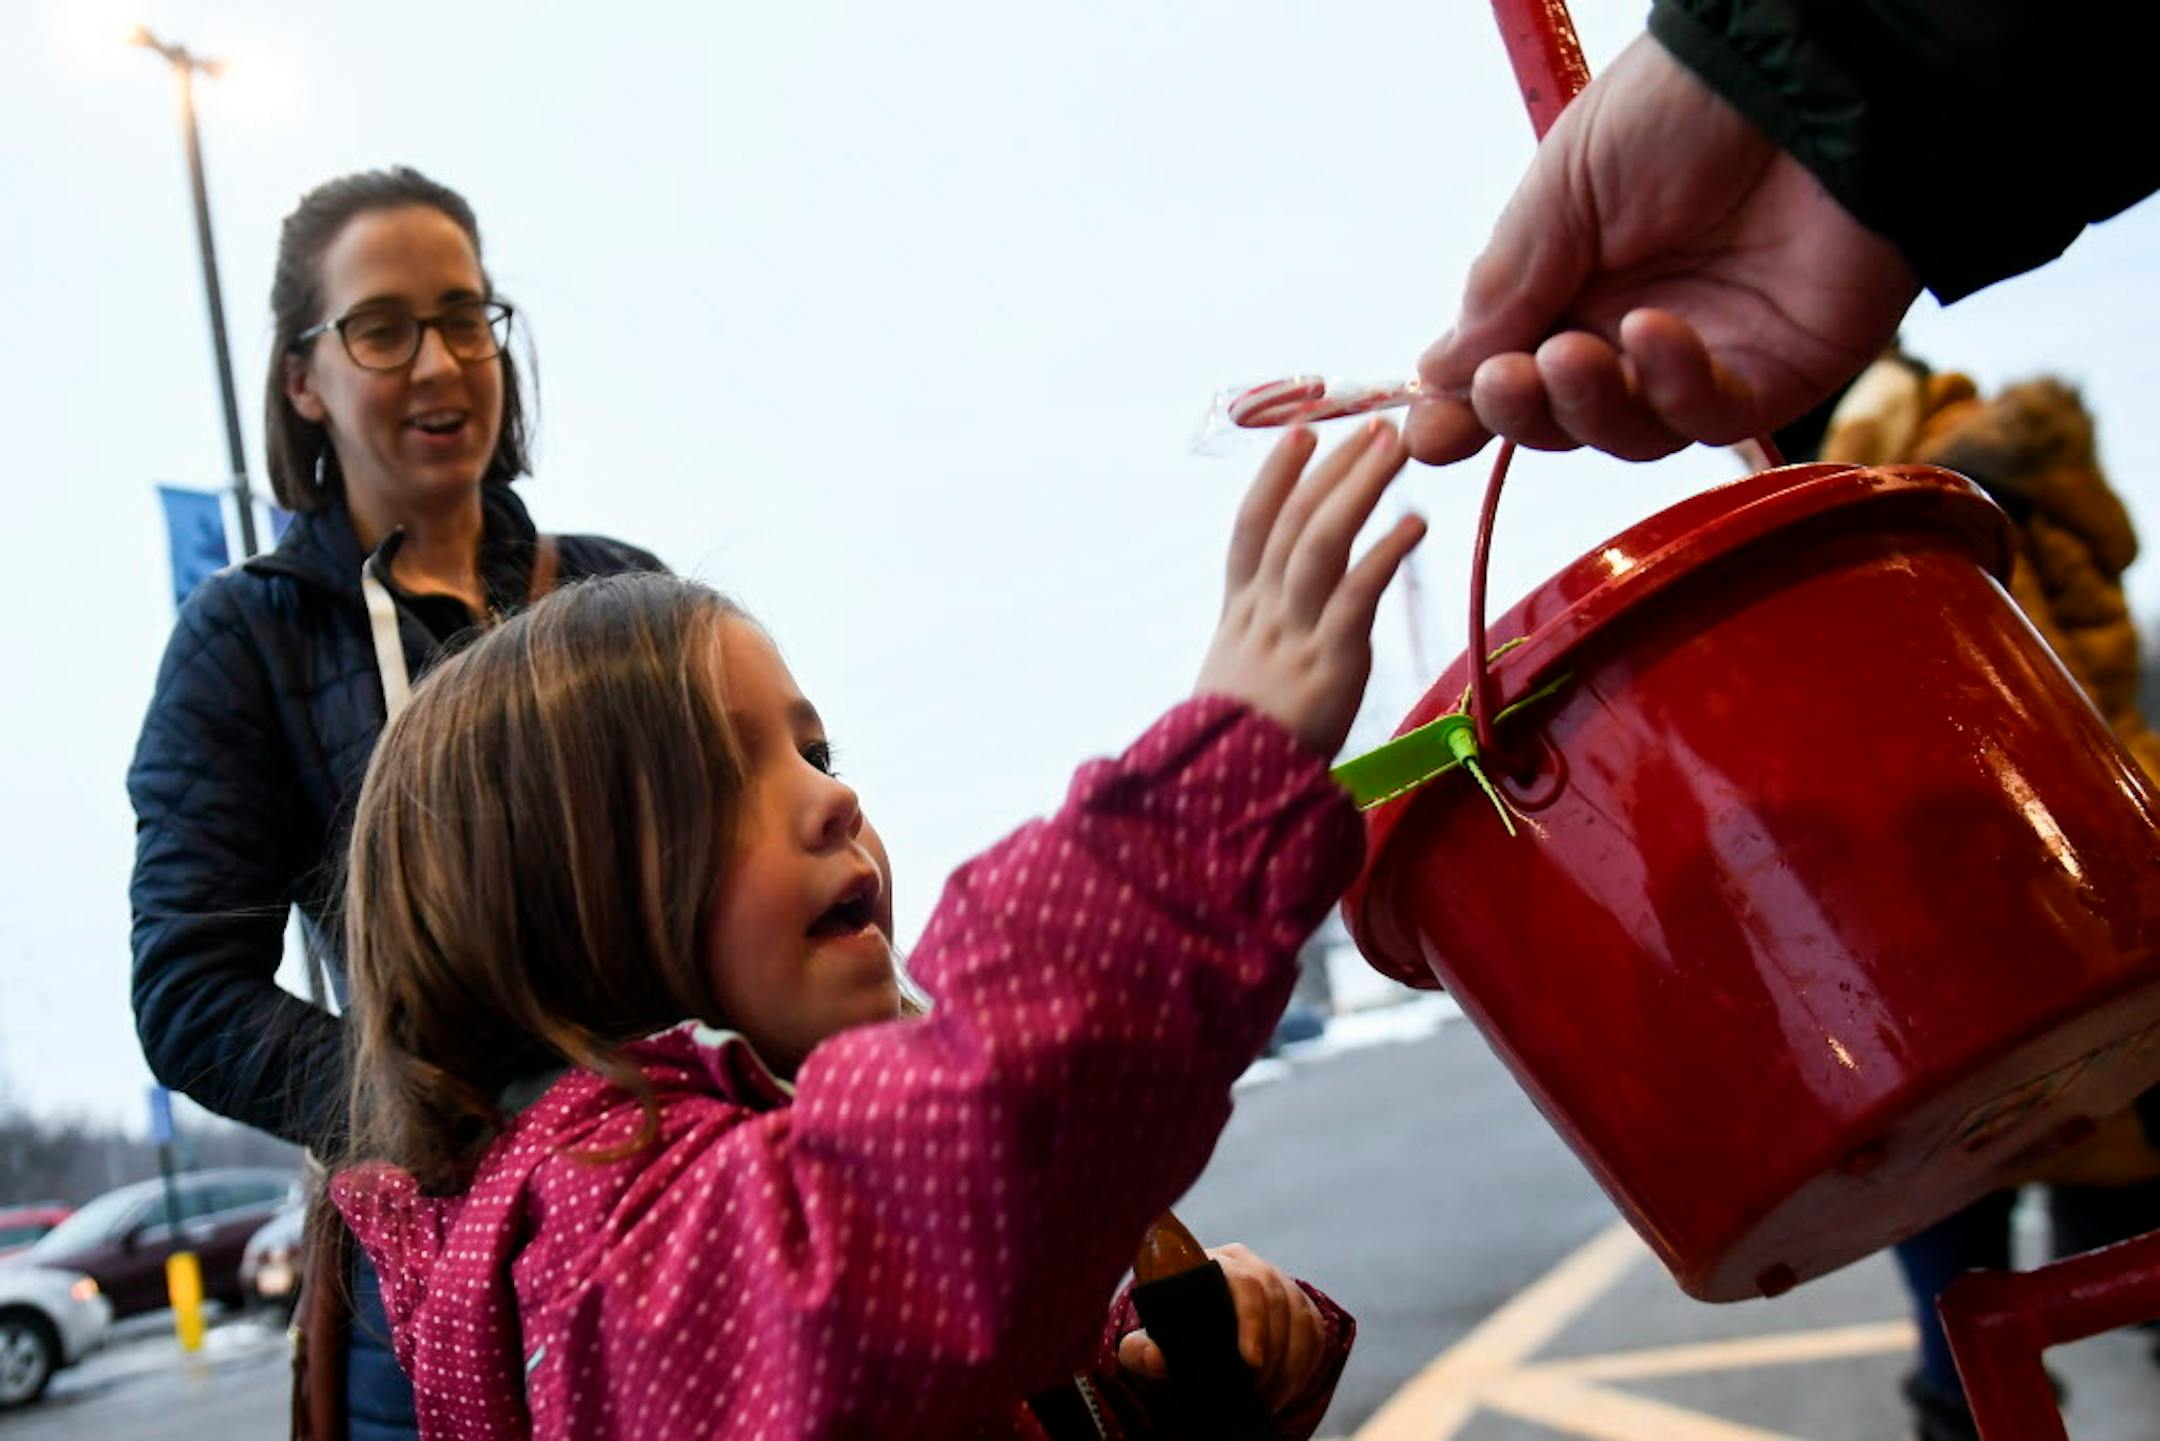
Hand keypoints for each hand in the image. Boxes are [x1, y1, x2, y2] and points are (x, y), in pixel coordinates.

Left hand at [1117, 1243, 1328, 1412]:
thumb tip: (1151, 1355)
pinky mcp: (1300, 1306)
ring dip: (1290, 1364)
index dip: (1252, 1321)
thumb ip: (1140, 1351)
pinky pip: (1315, 1331)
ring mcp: (1280, 1283)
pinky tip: (1285, 1388)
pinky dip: (1305, 1364)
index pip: (1243, 1283)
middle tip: (1256, 1392)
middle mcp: (1251, 1265)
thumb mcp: (1150, 1344)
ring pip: (1300, 1317)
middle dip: (1273, 1353)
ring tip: (1267, 1398)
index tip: (1250, 1362)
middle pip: (1277, 1300)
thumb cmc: (1171, 1334)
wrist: (1196, 1332)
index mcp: (1212, 1264)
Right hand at [1195, 420, 1424, 756]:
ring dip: (1359, 489)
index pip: (1250, 530)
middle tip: (1371, 423)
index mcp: (1238, 617)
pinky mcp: (1328, 665)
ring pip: (1320, 544)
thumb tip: (1281, 617)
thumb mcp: (1236, 684)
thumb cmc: (1236, 751)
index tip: (1301, 433)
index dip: (1274, 477)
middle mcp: (1262, 616)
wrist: (1223, 801)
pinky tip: (1414, 522)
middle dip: (1332, 468)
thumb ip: (1262, 643)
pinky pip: (1355, 595)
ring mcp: (1292, 637)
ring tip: (1395, 448)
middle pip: (1293, 523)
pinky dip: (1384, 553)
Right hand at [1406, 34, 1919, 463]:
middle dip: (1521, 411)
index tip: (1430, 434)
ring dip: (1587, 403)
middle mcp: (1632, 331)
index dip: (1466, 413)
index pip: (1509, 375)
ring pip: (1629, 433)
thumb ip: (1506, 285)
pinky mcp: (1777, 373)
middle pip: (1562, 420)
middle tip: (1504, 380)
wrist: (1804, 76)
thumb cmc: (1683, 106)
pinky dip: (1671, 386)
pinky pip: (1709, 414)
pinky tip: (1652, 330)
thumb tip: (1437, 375)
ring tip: (1570, 353)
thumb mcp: (1564, 186)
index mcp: (1573, 285)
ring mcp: (1705, 359)